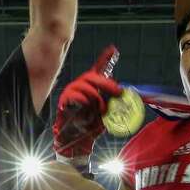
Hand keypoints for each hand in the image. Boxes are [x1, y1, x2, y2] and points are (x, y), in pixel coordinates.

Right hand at [54, 46, 122, 162]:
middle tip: (118, 92)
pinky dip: (83, 100)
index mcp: (92, 86)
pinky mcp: (64, 100)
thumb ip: (114, 102)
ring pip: (85, 85)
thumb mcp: (108, 113)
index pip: (98, 69)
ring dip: (96, 96)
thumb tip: (125, 93)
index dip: (105, 58)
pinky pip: (74, 95)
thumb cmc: (91, 125)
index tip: (114, 49)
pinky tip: (86, 106)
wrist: (78, 140)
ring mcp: (72, 92)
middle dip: (107, 83)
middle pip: (93, 75)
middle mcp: (82, 86)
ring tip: (101, 109)